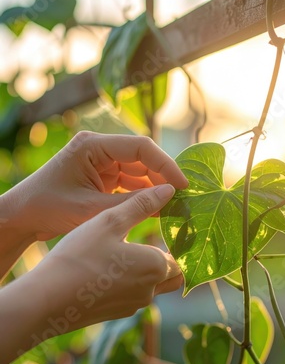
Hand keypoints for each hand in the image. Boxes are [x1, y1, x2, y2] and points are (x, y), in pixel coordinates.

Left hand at [2, 131, 187, 240]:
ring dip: (154, 188)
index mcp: (93, 146)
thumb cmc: (48, 208)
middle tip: (184, 198)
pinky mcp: (101, 178)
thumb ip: (132, 203)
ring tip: (174, 206)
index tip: (183, 185)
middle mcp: (99, 150)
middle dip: (163, 178)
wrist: (22, 217)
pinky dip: (141, 196)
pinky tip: (156, 209)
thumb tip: (169, 196)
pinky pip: (128, 184)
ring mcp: (100, 164)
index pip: (140, 148)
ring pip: (138, 172)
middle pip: (142, 159)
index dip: (166, 164)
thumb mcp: (92, 208)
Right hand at [27, 184, 182, 333]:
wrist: (47, 301)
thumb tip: (169, 190)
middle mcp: (150, 291)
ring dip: (146, 272)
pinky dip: (128, 283)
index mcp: (155, 267)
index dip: (174, 244)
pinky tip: (106, 270)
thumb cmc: (79, 257)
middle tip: (147, 241)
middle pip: (172, 276)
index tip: (164, 232)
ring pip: (152, 287)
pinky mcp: (116, 315)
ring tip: (124, 253)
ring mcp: (133, 306)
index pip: (179, 257)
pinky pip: (132, 296)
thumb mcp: (109, 222)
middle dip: (165, 260)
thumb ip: (141, 206)